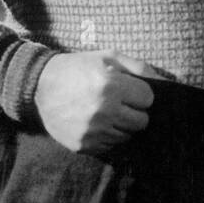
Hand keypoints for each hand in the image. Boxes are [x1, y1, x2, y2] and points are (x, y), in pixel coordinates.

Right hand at [33, 50, 161, 156]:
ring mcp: (92, 131)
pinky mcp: (83, 145)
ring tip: (107, 112)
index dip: (141, 93)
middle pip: (142, 121)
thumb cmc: (79, 68)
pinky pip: (111, 145)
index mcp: (111, 86)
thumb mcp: (108, 57)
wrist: (39, 85)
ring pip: (127, 135)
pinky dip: (108, 135)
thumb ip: (139, 67)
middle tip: (121, 103)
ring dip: (122, 124)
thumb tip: (163, 82)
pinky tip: (97, 123)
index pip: (148, 99)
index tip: (130, 90)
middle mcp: (103, 111)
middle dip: (135, 111)